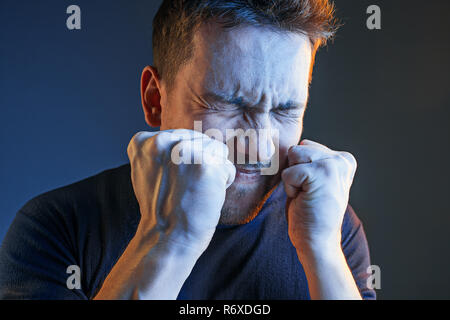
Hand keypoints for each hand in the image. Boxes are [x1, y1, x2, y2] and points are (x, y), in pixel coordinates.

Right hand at [127, 129, 235, 253]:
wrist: (166, 238)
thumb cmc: (162, 209)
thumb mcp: (151, 170)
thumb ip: (166, 151)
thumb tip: (196, 138)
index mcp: (143, 141)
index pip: (181, 137)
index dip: (183, 161)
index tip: (172, 182)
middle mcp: (161, 141)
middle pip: (200, 140)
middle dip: (200, 163)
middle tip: (184, 189)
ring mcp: (183, 150)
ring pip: (216, 151)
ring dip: (213, 172)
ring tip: (195, 191)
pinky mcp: (205, 163)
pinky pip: (227, 168)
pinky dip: (223, 184)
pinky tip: (205, 197)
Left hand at [281, 139, 356, 255]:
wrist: (318, 241)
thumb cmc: (311, 213)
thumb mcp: (313, 180)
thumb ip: (309, 160)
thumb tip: (289, 145)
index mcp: (343, 160)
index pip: (305, 146)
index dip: (299, 169)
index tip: (312, 188)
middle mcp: (342, 159)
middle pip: (298, 148)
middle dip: (295, 171)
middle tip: (308, 192)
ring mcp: (333, 165)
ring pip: (293, 156)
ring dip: (292, 179)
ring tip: (306, 195)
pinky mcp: (320, 174)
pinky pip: (287, 173)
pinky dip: (289, 189)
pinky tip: (304, 200)